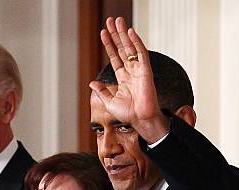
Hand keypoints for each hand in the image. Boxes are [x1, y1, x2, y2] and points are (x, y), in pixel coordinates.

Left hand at [89, 16, 169, 142]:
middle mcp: (131, 71)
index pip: (115, 57)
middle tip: (110, 20)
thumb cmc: (128, 114)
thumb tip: (91, 83)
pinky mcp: (146, 70)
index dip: (109, 45)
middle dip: (116, 35)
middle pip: (122, 48)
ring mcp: (139, 70)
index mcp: (123, 78)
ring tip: (118, 21)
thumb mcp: (109, 102)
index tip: (103, 33)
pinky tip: (130, 32)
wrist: (140, 119)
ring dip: (124, 34)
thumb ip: (102, 91)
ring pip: (131, 47)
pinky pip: (141, 53)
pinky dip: (136, 42)